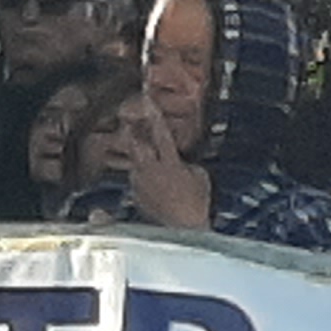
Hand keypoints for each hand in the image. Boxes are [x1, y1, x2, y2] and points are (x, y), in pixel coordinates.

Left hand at [105, 98, 210, 229]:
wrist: (184, 231)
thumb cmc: (197, 204)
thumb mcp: (200, 177)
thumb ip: (186, 164)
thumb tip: (180, 161)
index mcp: (169, 163)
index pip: (160, 132)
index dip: (154, 114)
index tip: (147, 99)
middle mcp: (150, 170)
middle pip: (135, 143)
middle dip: (132, 130)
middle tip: (130, 120)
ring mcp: (140, 184)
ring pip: (133, 161)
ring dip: (137, 155)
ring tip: (142, 151)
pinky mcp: (137, 196)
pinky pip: (137, 181)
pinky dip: (142, 178)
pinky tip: (152, 181)